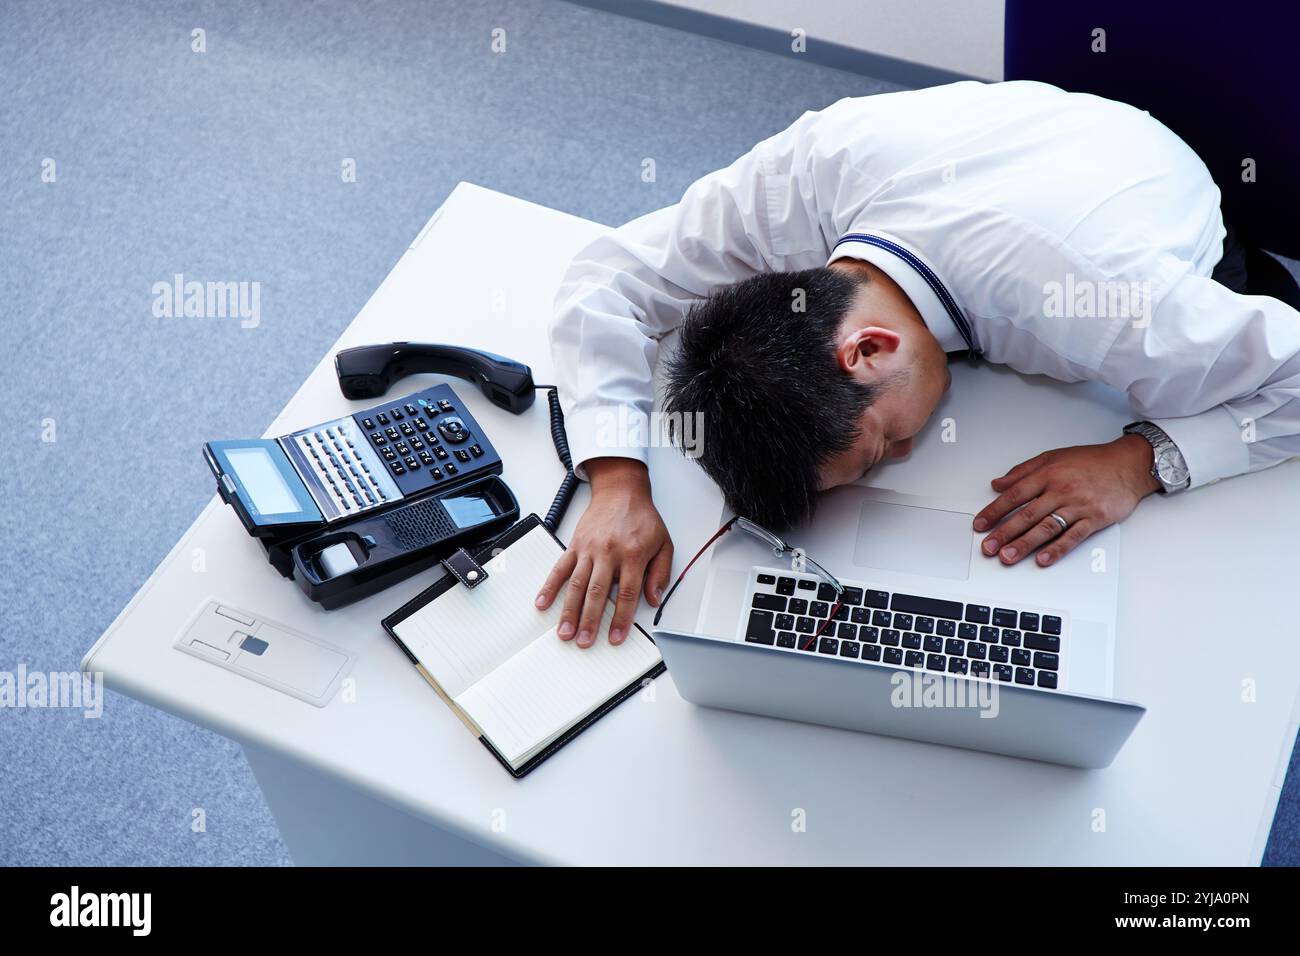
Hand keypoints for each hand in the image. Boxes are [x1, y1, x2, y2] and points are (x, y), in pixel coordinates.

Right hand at [535, 458, 673, 647]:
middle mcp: (609, 553)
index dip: (621, 619)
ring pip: (577, 585)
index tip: (615, 638)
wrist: (621, 491)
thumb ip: (660, 573)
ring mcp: (589, 549)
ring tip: (564, 631)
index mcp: (633, 555)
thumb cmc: (642, 518)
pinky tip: (542, 602)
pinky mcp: (575, 545)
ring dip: (569, 611)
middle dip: (590, 621)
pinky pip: (560, 568)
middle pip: (598, 593)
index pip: (627, 593)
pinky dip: (550, 587)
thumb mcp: (663, 544)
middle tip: (583, 642)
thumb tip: (653, 599)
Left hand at [973, 435, 1160, 566]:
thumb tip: (998, 483)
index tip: (980, 525)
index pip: (1014, 495)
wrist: (1129, 464)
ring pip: (1046, 527)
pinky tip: (1043, 559)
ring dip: (1025, 544)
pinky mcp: (1095, 518)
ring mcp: (1078, 505)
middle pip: (1027, 515)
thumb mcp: (1052, 457)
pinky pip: (1073, 536)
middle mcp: (1061, 490)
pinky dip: (1057, 549)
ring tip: (1008, 556)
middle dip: (1004, 533)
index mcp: (1048, 474)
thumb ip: (1023, 471)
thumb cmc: (1091, 461)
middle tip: (988, 548)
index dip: (994, 511)